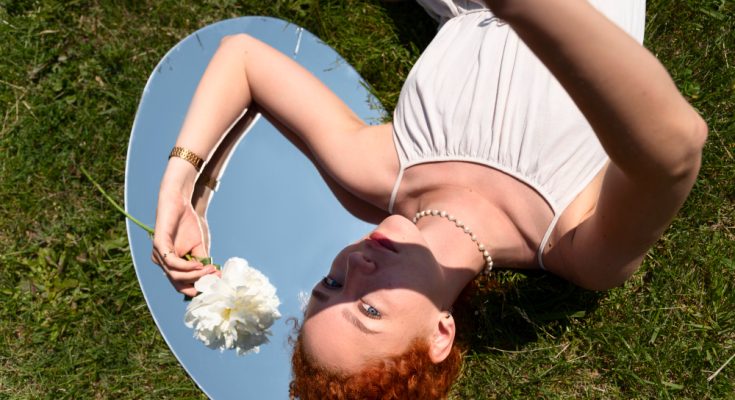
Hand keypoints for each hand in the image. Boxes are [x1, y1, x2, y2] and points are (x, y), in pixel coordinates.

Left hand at [152, 175, 216, 296]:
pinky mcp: (159, 245)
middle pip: (178, 283)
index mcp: (170, 263)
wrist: (179, 202)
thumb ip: (202, 261)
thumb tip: (213, 277)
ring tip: (210, 270)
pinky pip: (172, 263)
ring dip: (195, 275)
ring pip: (176, 276)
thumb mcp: (199, 246)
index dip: (196, 287)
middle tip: (214, 278)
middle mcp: (162, 261)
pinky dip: (187, 267)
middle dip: (198, 283)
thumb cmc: (188, 223)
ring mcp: (159, 254)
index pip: (181, 283)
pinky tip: (199, 264)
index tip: (213, 285)